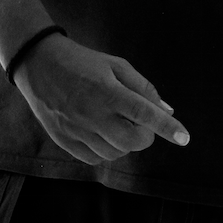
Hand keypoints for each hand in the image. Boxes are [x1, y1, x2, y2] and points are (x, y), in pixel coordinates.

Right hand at [13, 35, 189, 164]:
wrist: (38, 64)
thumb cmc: (84, 63)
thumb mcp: (117, 65)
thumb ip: (144, 88)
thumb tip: (167, 111)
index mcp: (108, 92)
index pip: (145, 114)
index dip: (167, 127)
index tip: (185, 138)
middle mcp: (92, 114)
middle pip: (132, 142)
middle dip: (145, 137)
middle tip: (140, 124)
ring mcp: (76, 130)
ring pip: (114, 154)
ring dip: (125, 145)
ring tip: (118, 125)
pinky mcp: (63, 140)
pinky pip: (93, 159)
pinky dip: (105, 151)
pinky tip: (103, 134)